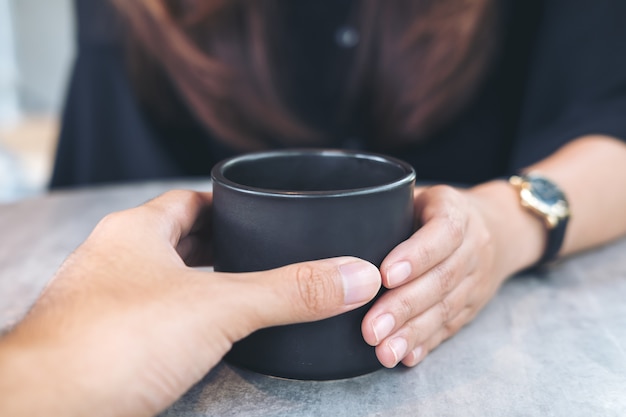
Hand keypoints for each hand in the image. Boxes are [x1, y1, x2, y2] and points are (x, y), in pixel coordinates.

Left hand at [0, 190, 380, 416]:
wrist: (44, 409)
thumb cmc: (113, 344)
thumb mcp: (218, 308)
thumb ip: (288, 292)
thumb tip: (355, 275)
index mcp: (136, 231)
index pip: (190, 200)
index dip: (229, 206)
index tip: (264, 215)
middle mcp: (114, 259)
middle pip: (177, 239)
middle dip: (221, 247)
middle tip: (263, 256)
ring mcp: (102, 301)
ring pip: (162, 281)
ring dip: (198, 285)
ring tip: (242, 295)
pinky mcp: (101, 342)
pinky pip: (149, 318)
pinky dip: (179, 321)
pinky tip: (202, 338)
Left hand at [361, 182, 539, 367]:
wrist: (498, 227)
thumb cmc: (435, 209)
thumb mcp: (415, 195)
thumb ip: (384, 208)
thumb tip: (332, 231)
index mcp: (456, 211)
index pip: (443, 232)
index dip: (416, 256)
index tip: (385, 276)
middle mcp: (475, 245)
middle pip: (442, 278)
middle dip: (404, 306)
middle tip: (371, 328)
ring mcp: (478, 279)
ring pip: (448, 308)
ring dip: (414, 332)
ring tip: (384, 350)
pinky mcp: (475, 305)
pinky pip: (451, 326)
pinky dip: (427, 343)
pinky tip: (405, 356)